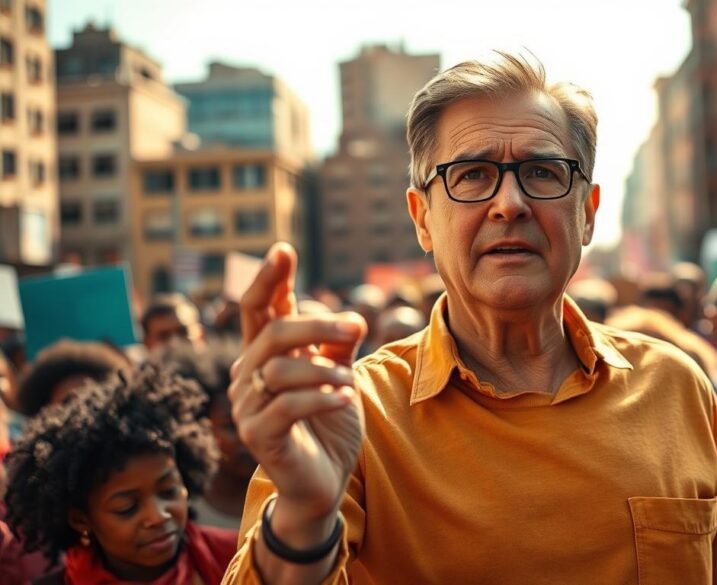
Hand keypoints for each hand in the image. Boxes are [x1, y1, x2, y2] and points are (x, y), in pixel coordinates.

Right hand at [228, 243, 367, 529]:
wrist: (324, 481)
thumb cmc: (328, 425)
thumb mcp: (338, 376)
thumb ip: (339, 346)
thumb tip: (355, 318)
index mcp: (264, 356)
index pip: (258, 309)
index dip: (270, 279)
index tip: (284, 249)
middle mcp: (248, 376)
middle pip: (272, 332)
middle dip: (316, 325)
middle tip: (354, 326)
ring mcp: (247, 406)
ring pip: (281, 369)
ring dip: (323, 370)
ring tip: (348, 383)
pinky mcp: (257, 436)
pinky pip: (287, 405)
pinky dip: (321, 398)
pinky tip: (344, 398)